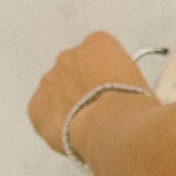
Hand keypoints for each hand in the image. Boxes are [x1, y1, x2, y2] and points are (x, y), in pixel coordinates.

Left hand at [28, 31, 153, 156]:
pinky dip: (55, 123)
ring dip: (69, 104)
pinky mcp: (36, 105)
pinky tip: (74, 132)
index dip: (109, 76)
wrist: (112, 128)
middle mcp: (68, 55)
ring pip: (59, 91)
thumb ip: (121, 78)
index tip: (116, 91)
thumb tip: (120, 94)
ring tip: (88, 125)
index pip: (101, 55)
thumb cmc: (133, 107)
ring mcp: (49, 79)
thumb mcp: (138, 81)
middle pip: (75, 70)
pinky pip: (44, 113)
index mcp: (97, 43)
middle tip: (100, 108)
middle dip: (84, 87)